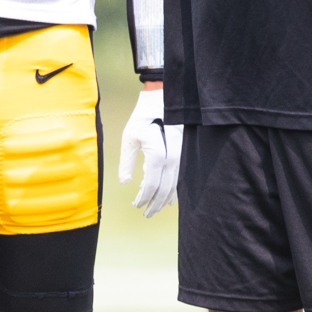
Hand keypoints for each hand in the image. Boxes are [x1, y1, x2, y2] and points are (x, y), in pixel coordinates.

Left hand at [116, 88, 181, 216]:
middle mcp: (173, 156)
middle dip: (155, 203)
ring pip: (176, 183)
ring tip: (156, 209)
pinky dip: (175, 188)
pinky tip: (170, 197)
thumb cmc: (143, 115)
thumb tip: (125, 182)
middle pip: (166, 188)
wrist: (163, 97)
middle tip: (146, 214)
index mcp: (157, 152)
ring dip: (166, 199)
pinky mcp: (186, 152)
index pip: (151, 184)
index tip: (136, 204)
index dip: (143, 197)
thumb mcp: (129, 136)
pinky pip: (182, 175)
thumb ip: (126, 161)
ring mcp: (182, 154)